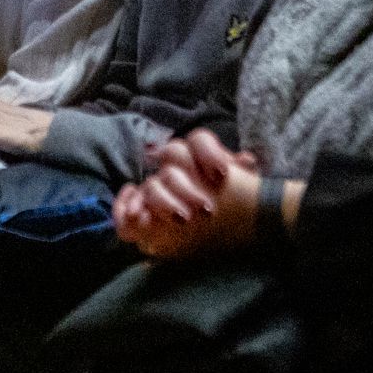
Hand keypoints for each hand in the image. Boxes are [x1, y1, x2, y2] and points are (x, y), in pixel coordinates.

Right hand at [112, 130, 262, 259]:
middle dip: (189, 188)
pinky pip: (125, 209)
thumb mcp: (241, 190)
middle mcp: (174, 169)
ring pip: (152, 187)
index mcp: (199, 158)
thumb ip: (242, 174)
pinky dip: (124, 206)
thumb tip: (247, 160)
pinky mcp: (141, 213)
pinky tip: (136, 213)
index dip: (209, 153)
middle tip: (207, 209)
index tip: (222, 174)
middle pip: (172, 166)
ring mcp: (156, 190)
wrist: (216, 231)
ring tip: (183, 219)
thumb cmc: (229, 205)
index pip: (199, 141)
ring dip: (165, 203)